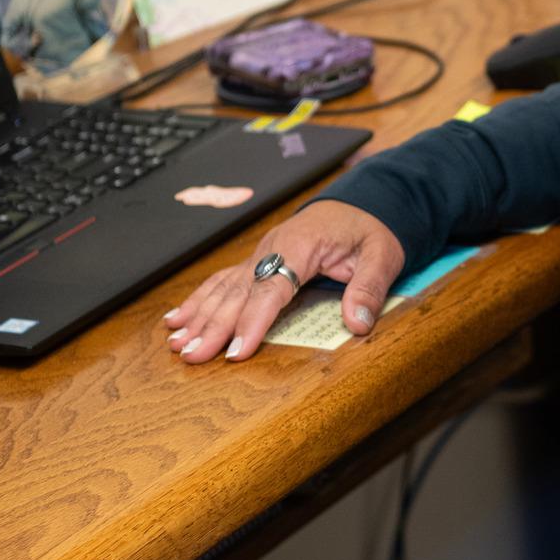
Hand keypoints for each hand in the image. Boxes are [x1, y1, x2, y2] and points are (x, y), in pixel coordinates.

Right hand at [162, 201, 404, 362]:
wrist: (359, 202)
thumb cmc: (369, 229)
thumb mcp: (382, 255)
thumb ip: (369, 288)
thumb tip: (357, 323)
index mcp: (301, 246)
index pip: (271, 288)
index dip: (252, 321)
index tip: (236, 350)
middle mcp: (271, 248)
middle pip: (239, 292)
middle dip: (214, 327)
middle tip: (193, 357)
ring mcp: (260, 253)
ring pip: (223, 288)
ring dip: (199, 317)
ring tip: (177, 345)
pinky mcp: (256, 260)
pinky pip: (222, 281)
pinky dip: (198, 300)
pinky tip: (177, 319)